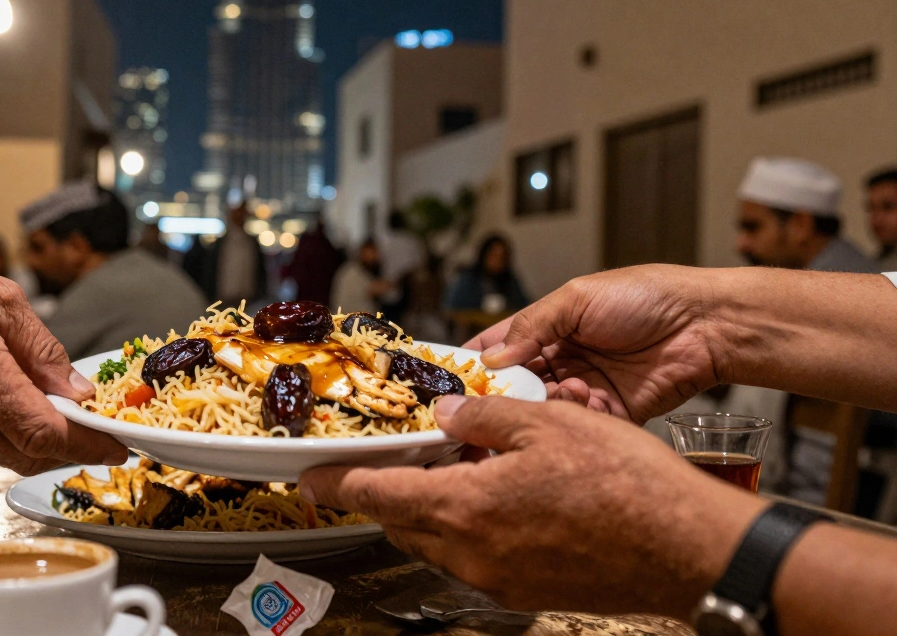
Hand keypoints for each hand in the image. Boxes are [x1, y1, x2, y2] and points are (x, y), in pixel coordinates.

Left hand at [300, 395, 763, 617]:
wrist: (688, 550)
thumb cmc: (626, 486)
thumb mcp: (545, 422)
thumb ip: (482, 415)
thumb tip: (444, 412)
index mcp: (464, 509)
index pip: (376, 495)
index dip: (339, 483)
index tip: (314, 477)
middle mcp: (472, 555)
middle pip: (404, 522)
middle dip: (391, 491)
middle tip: (399, 458)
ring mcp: (500, 580)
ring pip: (440, 542)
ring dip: (434, 508)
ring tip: (462, 469)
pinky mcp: (528, 591)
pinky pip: (477, 558)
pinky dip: (471, 528)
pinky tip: (502, 498)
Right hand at [465, 264, 725, 423]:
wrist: (706, 324)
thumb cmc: (646, 297)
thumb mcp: (578, 298)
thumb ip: (532, 327)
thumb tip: (492, 359)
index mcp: (549, 328)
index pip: (498, 348)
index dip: (473, 364)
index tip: (450, 381)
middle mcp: (562, 360)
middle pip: (516, 386)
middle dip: (505, 394)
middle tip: (493, 401)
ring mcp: (586, 388)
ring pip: (545, 409)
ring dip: (545, 403)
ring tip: (559, 389)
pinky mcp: (612, 414)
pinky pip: (582, 426)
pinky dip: (578, 417)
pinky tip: (586, 400)